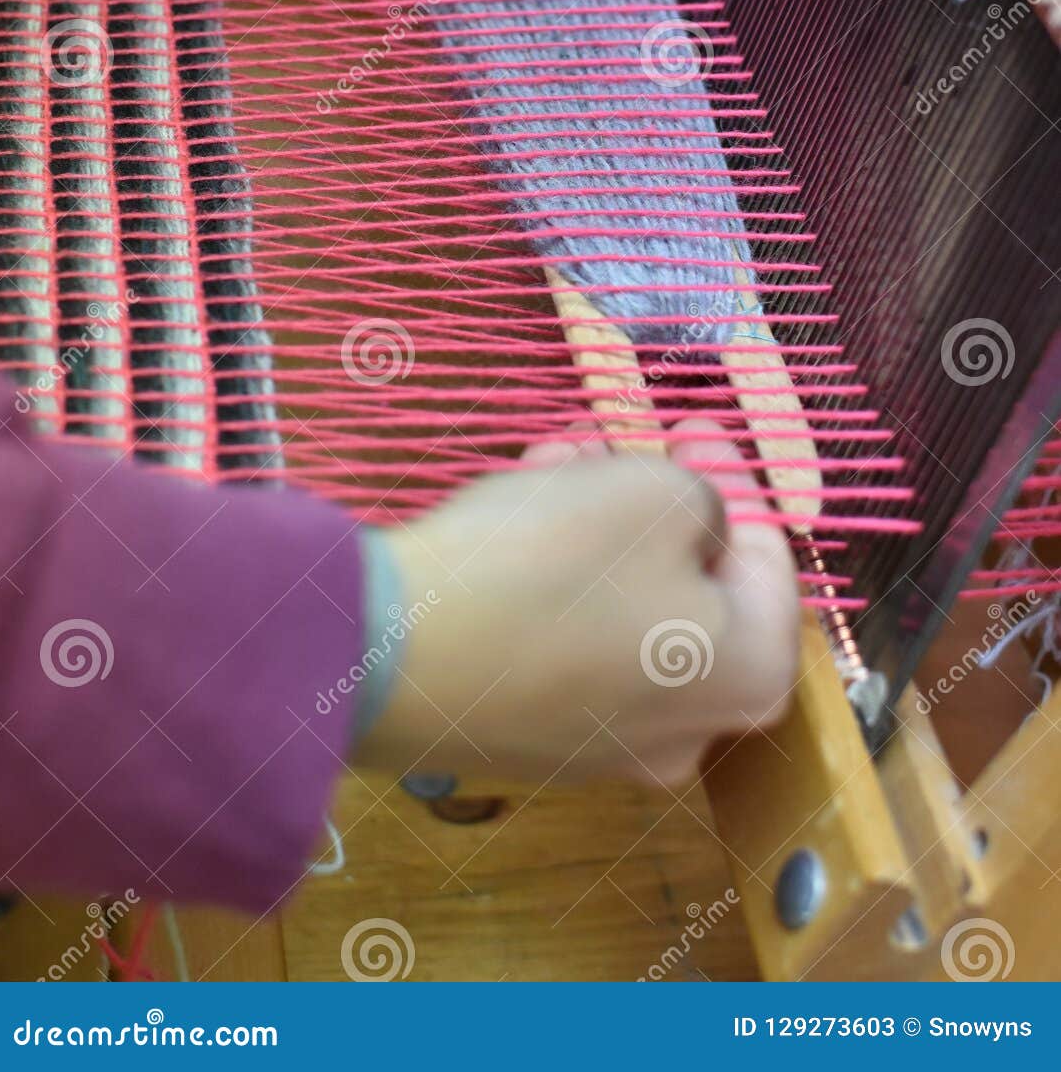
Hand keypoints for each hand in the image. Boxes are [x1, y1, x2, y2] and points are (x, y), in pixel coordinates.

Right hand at [358, 421, 800, 788]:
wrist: (398, 653)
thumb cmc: (557, 564)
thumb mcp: (655, 493)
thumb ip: (702, 500)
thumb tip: (693, 525)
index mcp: (748, 675)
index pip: (769, 563)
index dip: (737, 480)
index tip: (696, 424)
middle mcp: (689, 730)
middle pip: (689, 588)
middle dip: (653, 499)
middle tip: (624, 437)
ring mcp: (602, 744)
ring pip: (621, 607)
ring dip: (598, 525)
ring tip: (560, 456)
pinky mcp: (527, 735)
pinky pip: (565, 640)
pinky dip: (556, 572)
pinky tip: (519, 507)